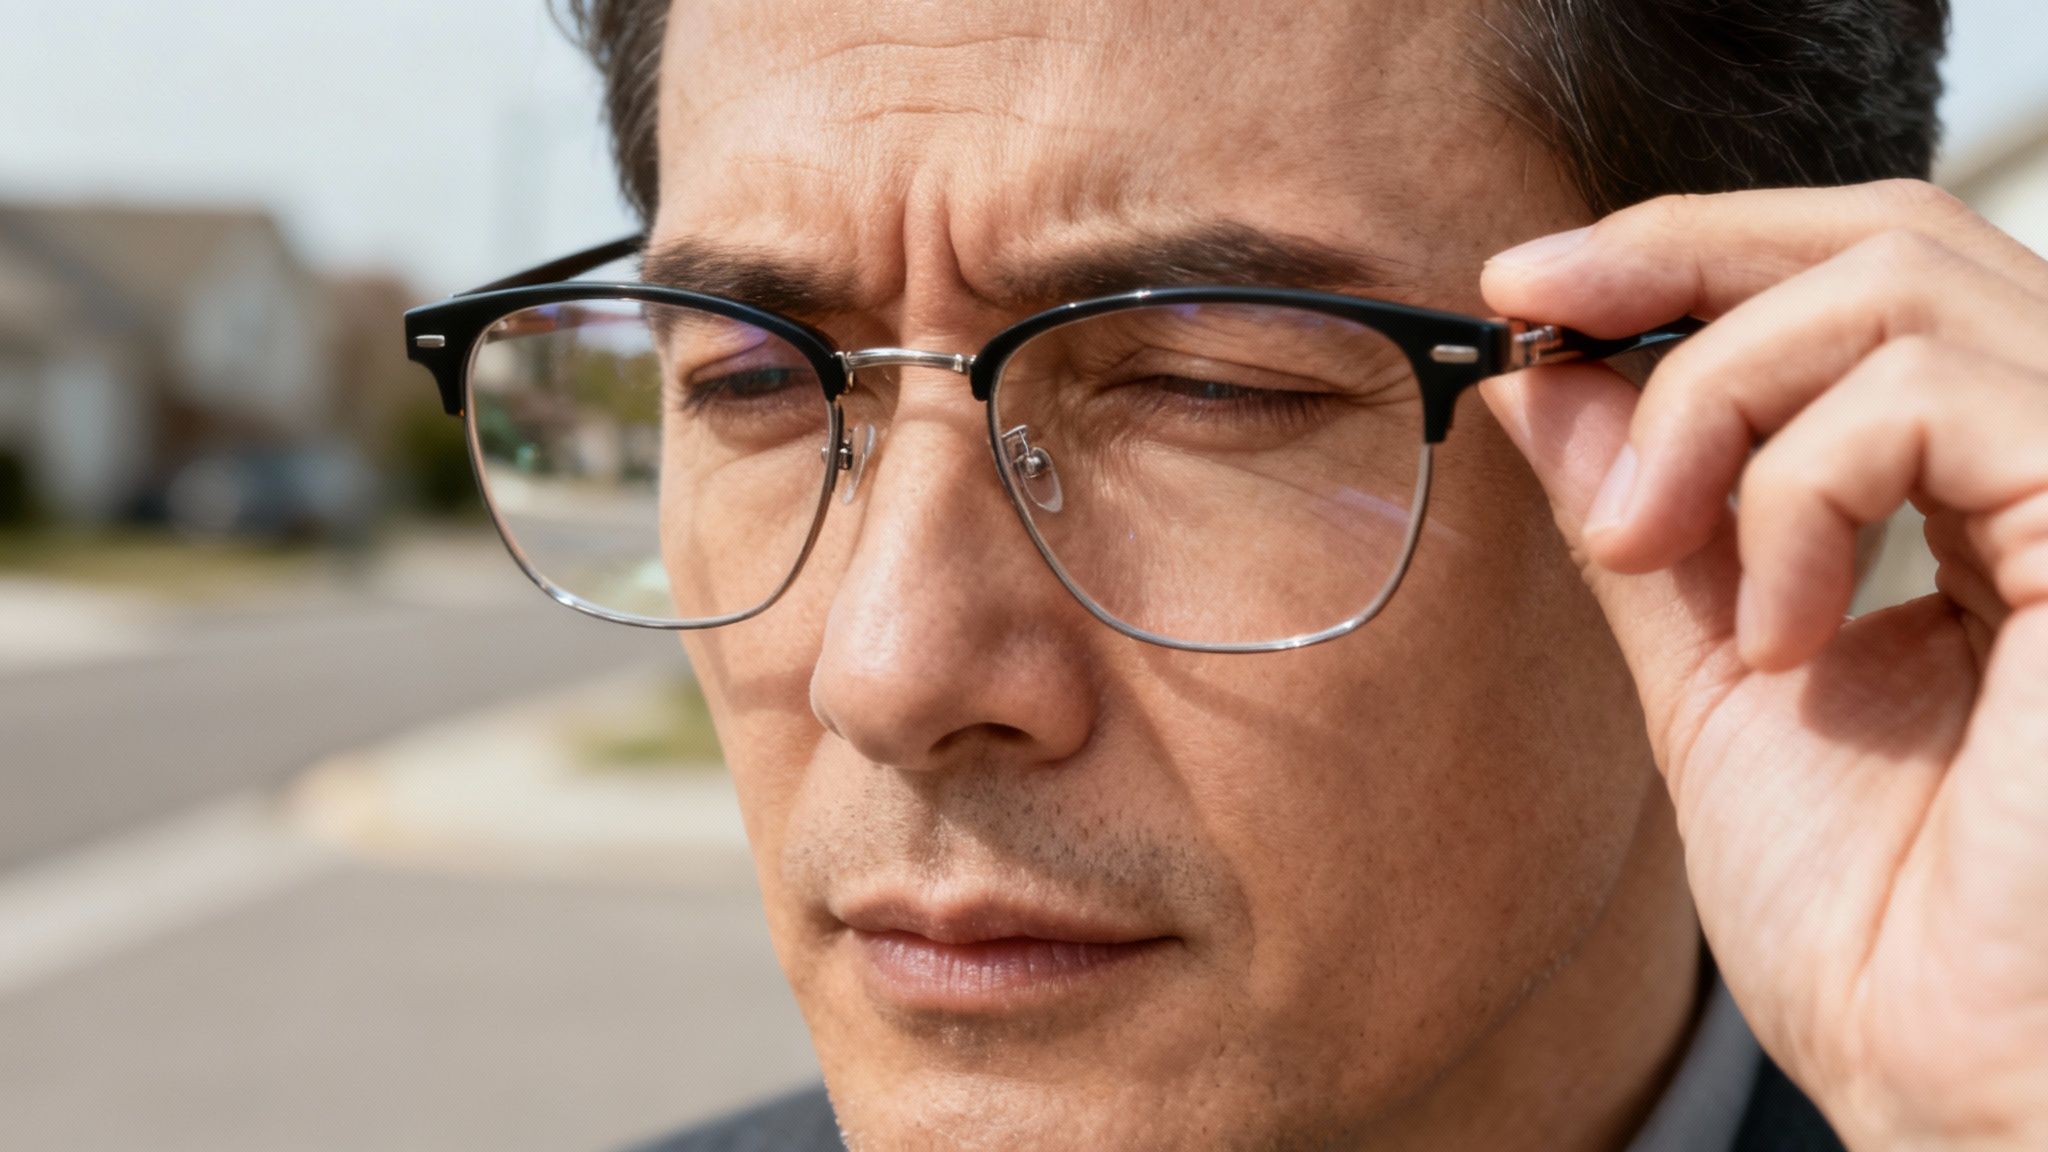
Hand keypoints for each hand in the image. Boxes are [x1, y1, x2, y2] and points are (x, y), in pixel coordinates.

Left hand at [1480, 180, 2047, 1150]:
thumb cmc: (1875, 921)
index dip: (1691, 250)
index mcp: (1998, 492)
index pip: (1863, 281)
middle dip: (1678, 258)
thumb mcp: (1719, 675)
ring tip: (1659, 557)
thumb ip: (1653, 521)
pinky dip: (1796, 494)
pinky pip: (1929, 393)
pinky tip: (1780, 639)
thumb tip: (1554, 379)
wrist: (1959, 1081)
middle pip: (1886, 234)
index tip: (1530, 283)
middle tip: (1534, 311)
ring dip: (1714, 404)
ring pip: (1893, 285)